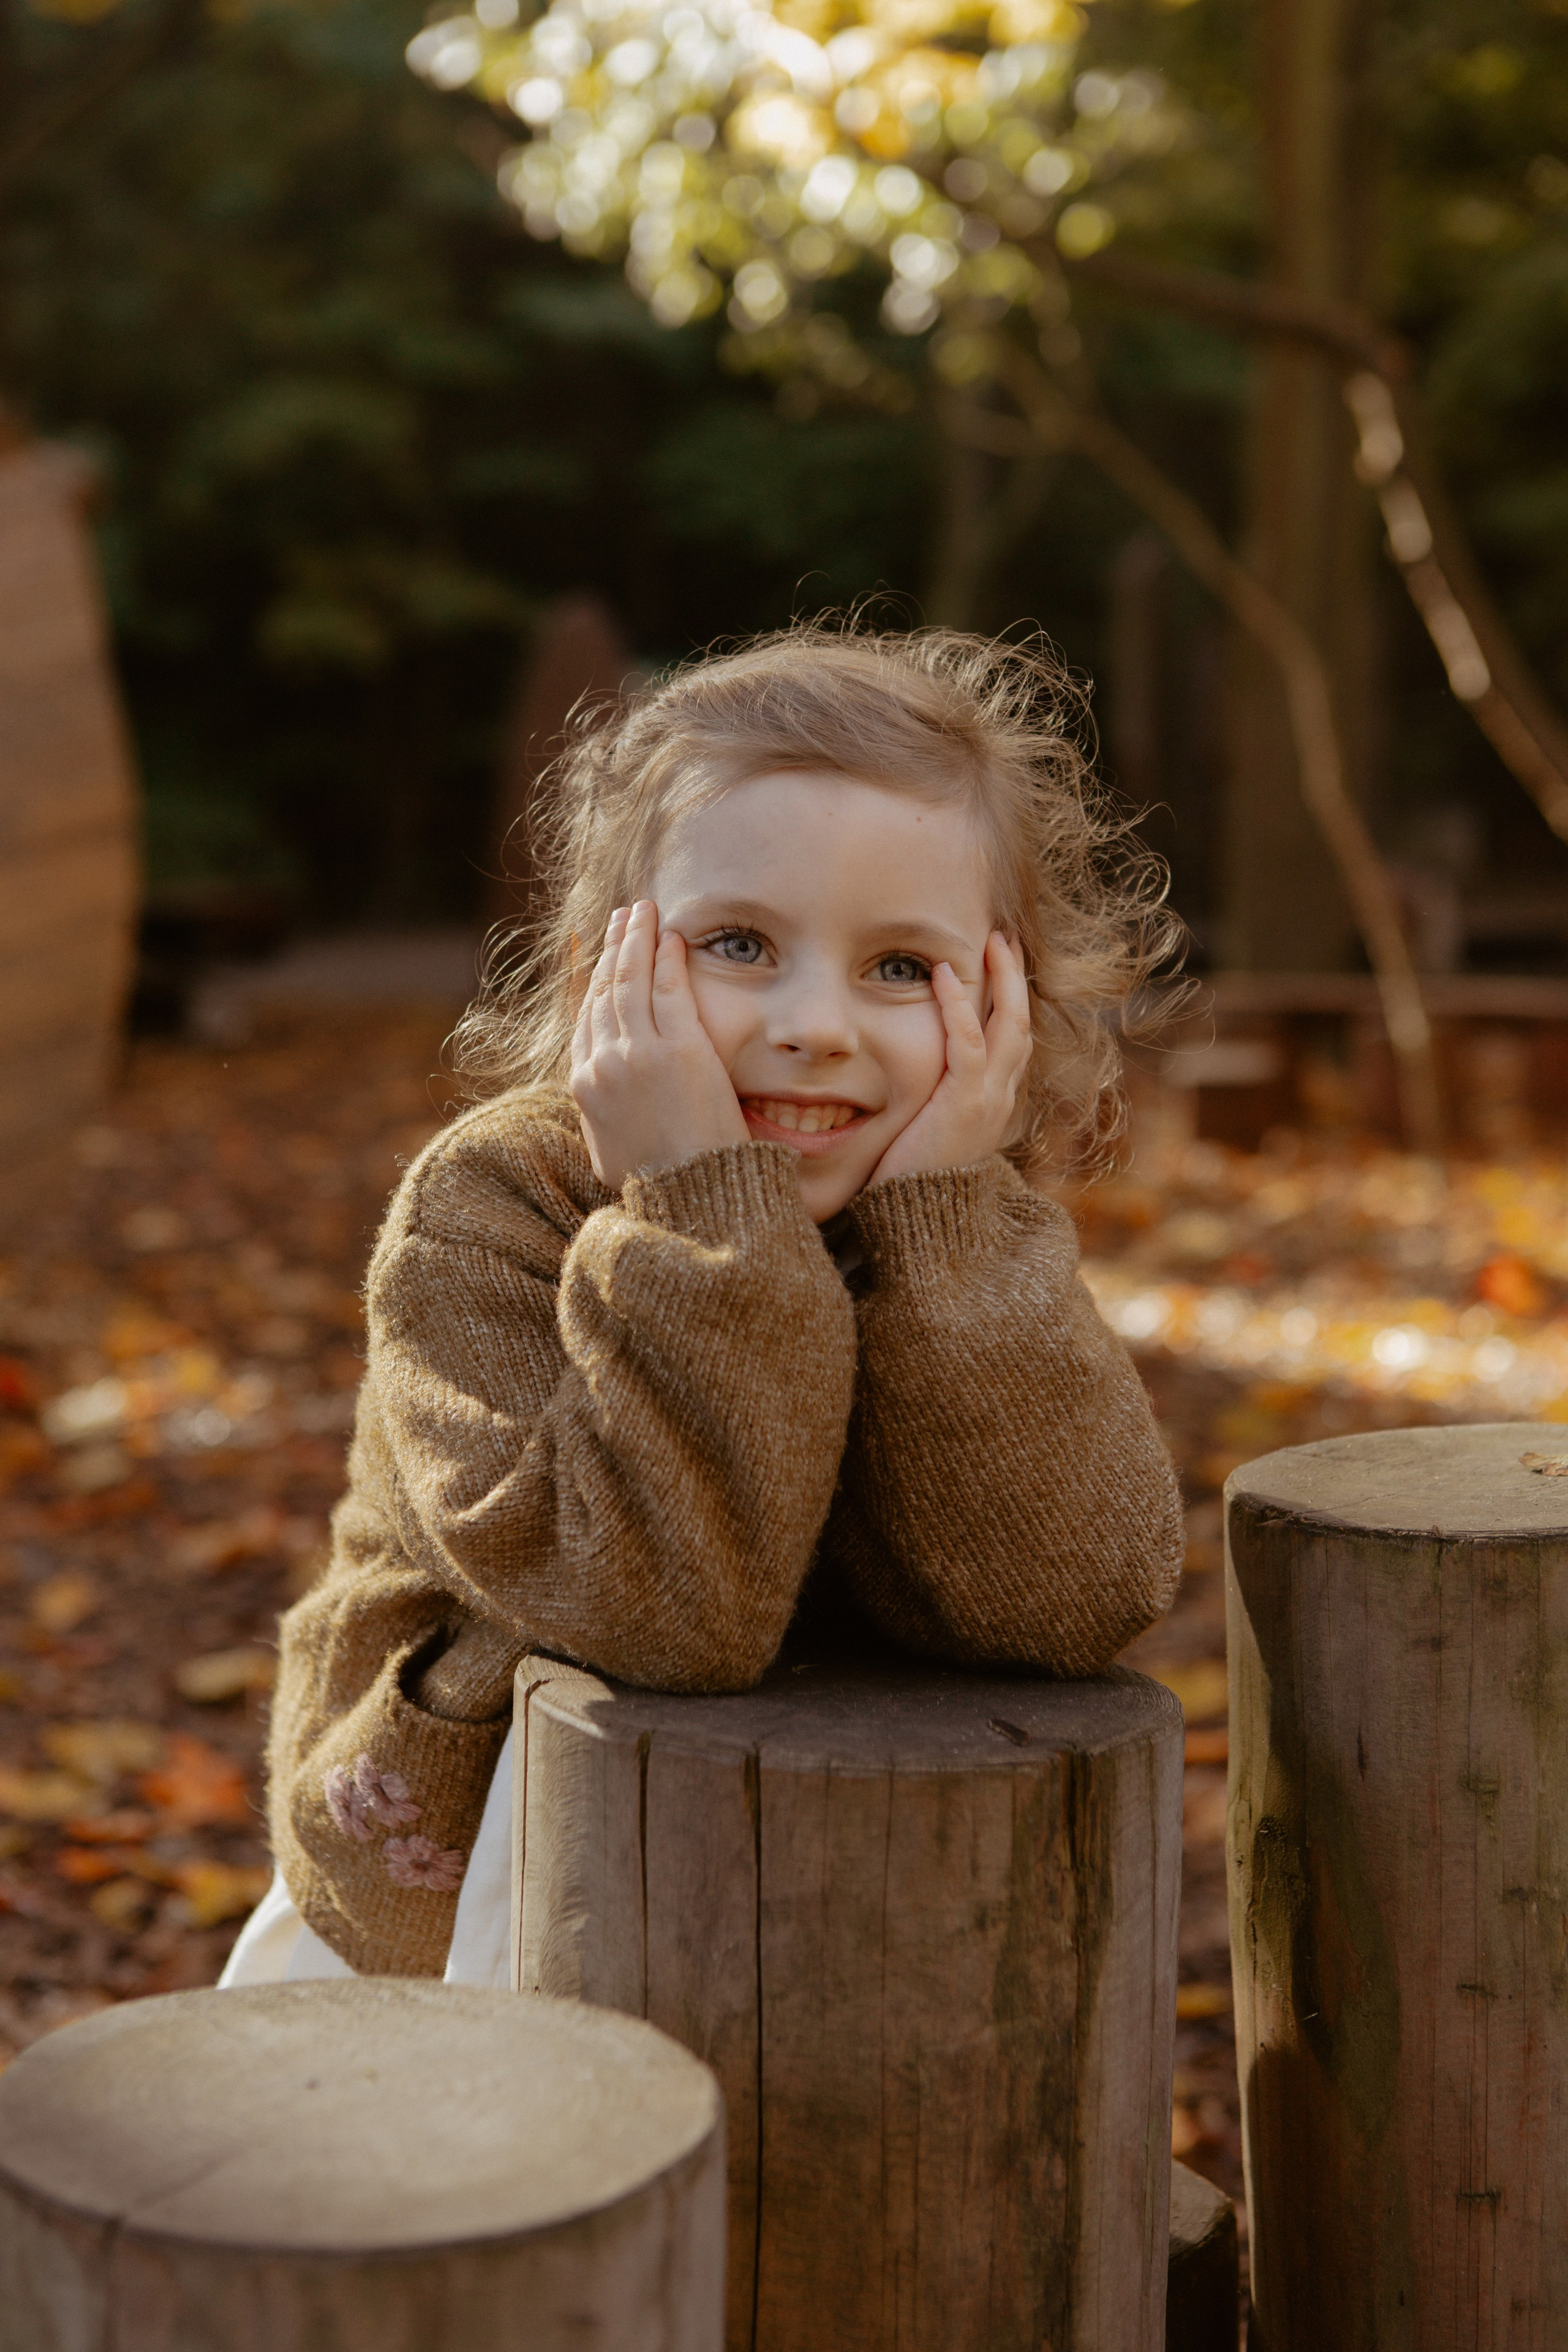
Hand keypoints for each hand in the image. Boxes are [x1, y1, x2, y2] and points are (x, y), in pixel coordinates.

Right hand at [570, 901, 749, 1191]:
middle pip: (603, 991)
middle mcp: (603, 1063)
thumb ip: (603, 1118)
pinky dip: (667, 957)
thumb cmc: (661, 1185)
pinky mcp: (680, 1048)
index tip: (598, 955)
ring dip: (635, 939)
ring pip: (630, 980)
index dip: (591, 980)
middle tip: (622, 919)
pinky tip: (670, 936)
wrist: (691, 1198)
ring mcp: (639, 1053)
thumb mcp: (611, 1152)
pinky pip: (669, 988)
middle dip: (612, 949)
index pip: (585, 1018)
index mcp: (583, 1086)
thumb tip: (601, 1106)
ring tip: (642, 912)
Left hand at [867, 931, 1032, 1186]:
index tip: (999, 967)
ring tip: (989, 942)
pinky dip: (957, 1006)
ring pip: (1009, 1026)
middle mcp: (1002, 1100)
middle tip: (1004, 939)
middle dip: (1016, 979)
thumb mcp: (927, 1136)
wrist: (917, 1227)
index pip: (1012, 1043)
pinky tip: (941, 975)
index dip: (1010, 1002)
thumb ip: (930, 1104)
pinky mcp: (965, 1105)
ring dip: (1001, 980)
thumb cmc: (910, 1184)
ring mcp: (990, 1102)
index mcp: (994, 1106)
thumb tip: (909, 1083)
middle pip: (1022, 1025)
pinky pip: (969, 1043)